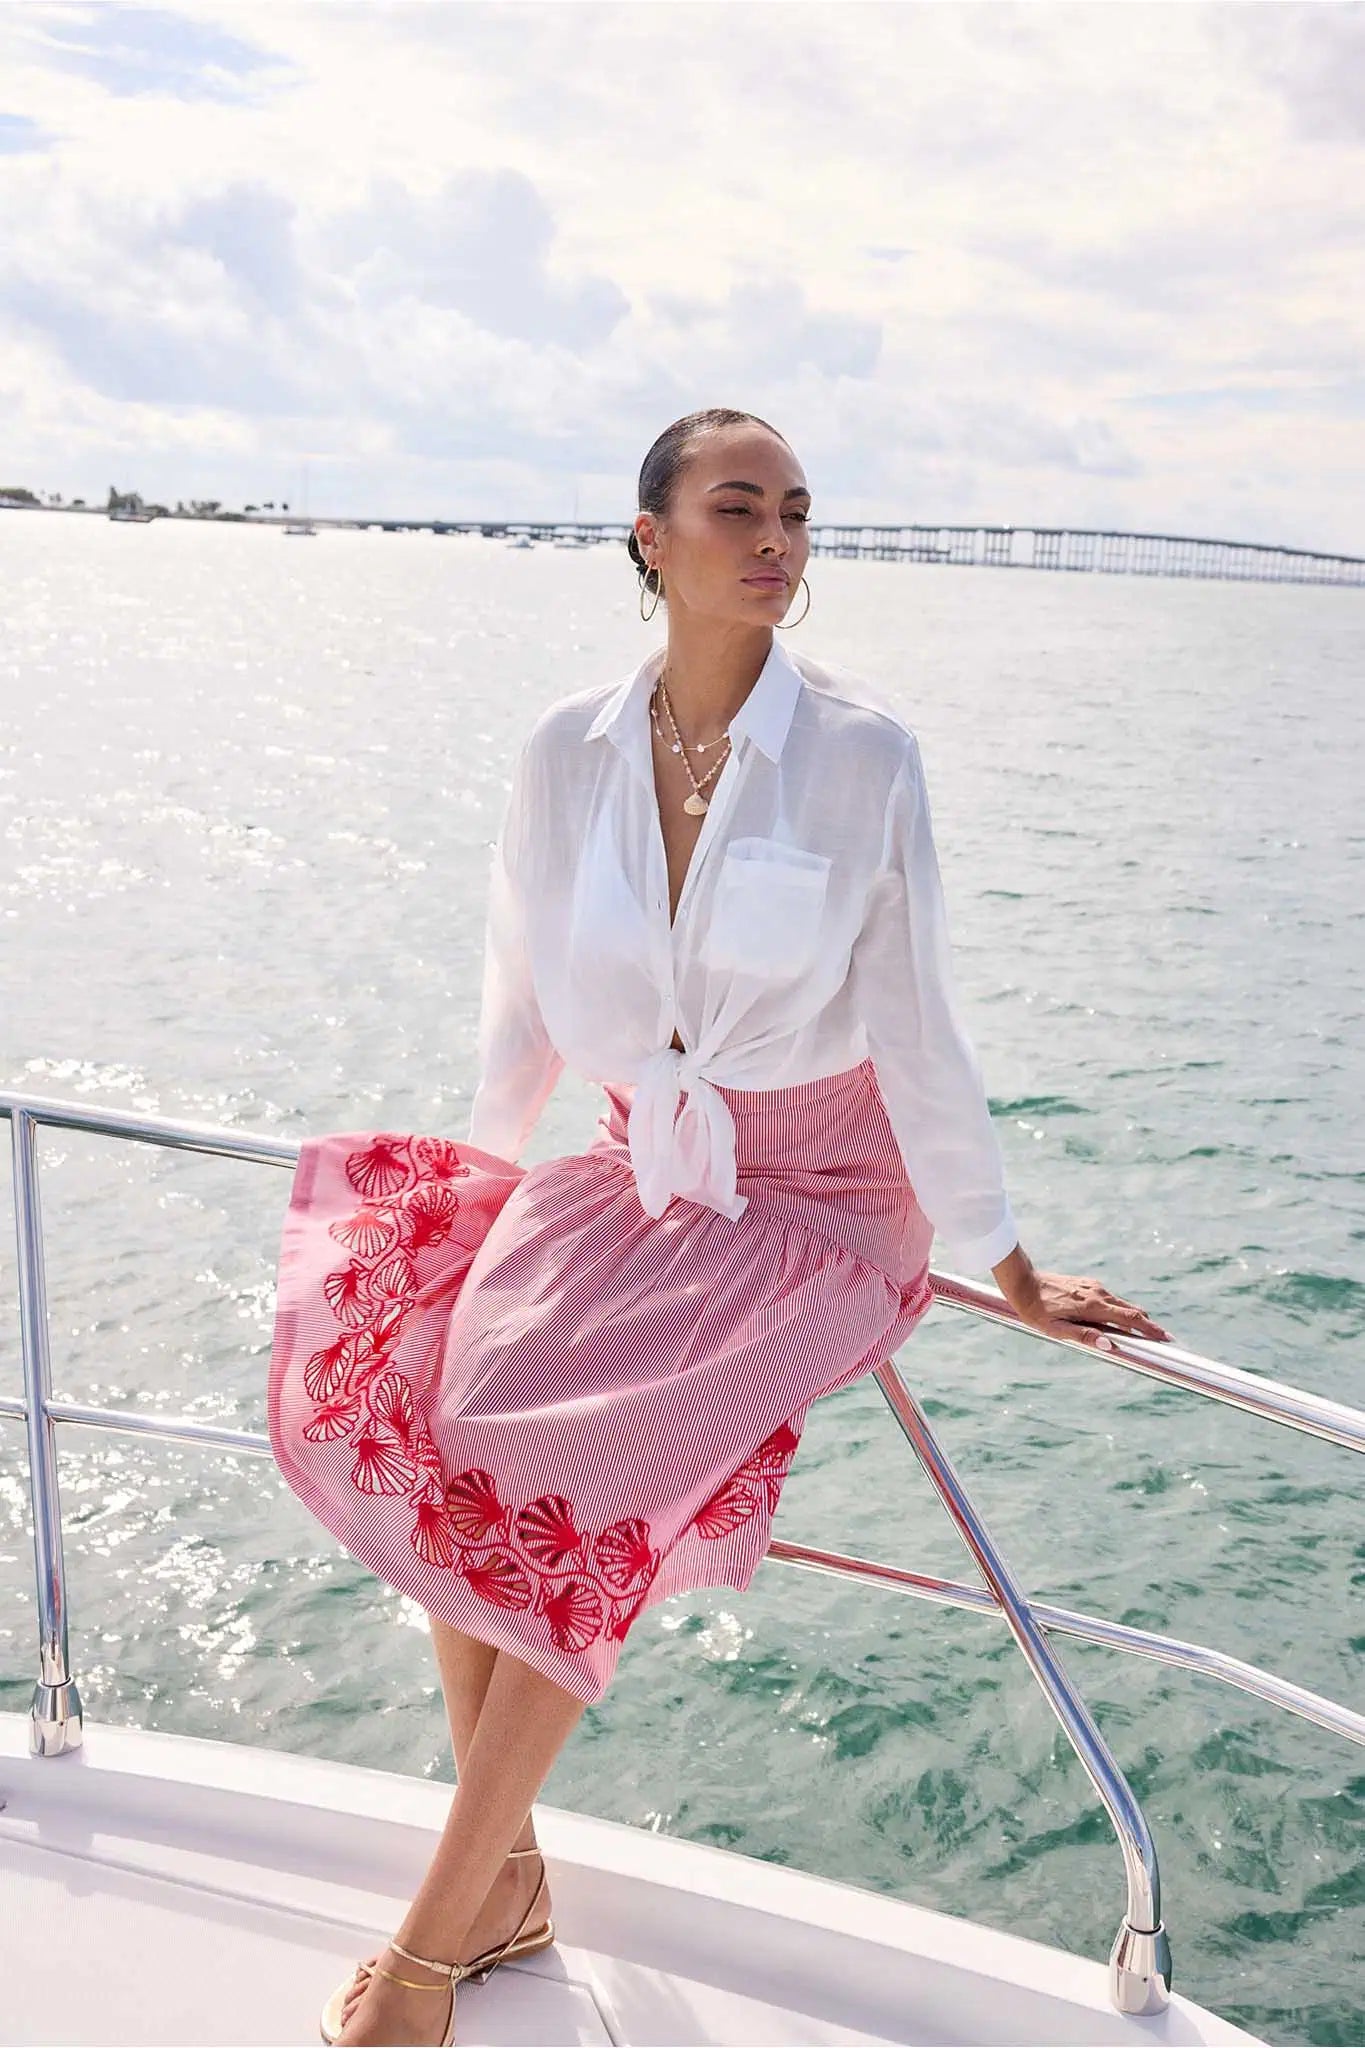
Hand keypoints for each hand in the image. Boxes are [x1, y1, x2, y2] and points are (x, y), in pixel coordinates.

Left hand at [1004, 1270, 1171, 1352]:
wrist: (1023, 1282)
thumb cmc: (1036, 1310)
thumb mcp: (1056, 1329)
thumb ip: (1084, 1337)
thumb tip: (1110, 1346)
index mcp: (1093, 1306)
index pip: (1130, 1318)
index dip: (1150, 1329)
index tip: (1167, 1338)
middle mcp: (1098, 1293)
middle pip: (1132, 1310)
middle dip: (1149, 1325)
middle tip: (1164, 1340)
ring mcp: (1094, 1287)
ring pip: (1122, 1304)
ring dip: (1135, 1317)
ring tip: (1146, 1333)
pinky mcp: (1088, 1284)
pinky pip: (1111, 1299)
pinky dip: (1121, 1310)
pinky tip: (1120, 1320)